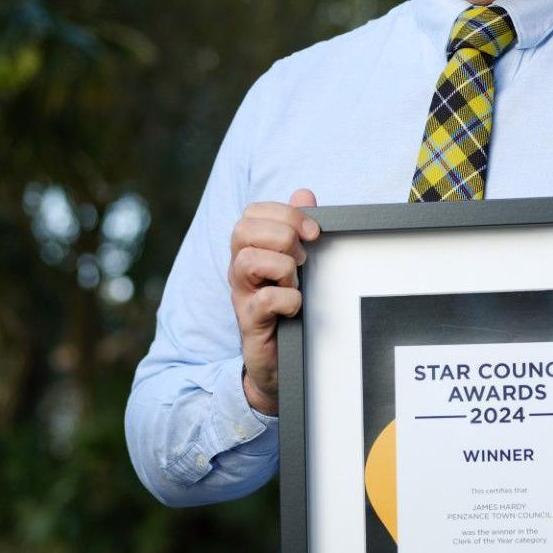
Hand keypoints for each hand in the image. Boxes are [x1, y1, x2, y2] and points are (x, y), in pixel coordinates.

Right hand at [227, 188, 318, 414]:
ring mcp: (241, 295)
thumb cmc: (289, 305)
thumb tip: (304, 193)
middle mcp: (239, 268)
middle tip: (302, 259)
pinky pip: (265, 299)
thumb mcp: (297, 262)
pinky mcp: (250, 322)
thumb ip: (298, 228)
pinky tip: (295, 307)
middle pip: (243, 230)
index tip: (313, 232)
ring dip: (283, 268)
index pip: (253, 212)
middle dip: (282, 237)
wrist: (282, 359)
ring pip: (248, 260)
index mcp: (250, 248)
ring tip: (295, 283)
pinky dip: (288, 299)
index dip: (286, 214)